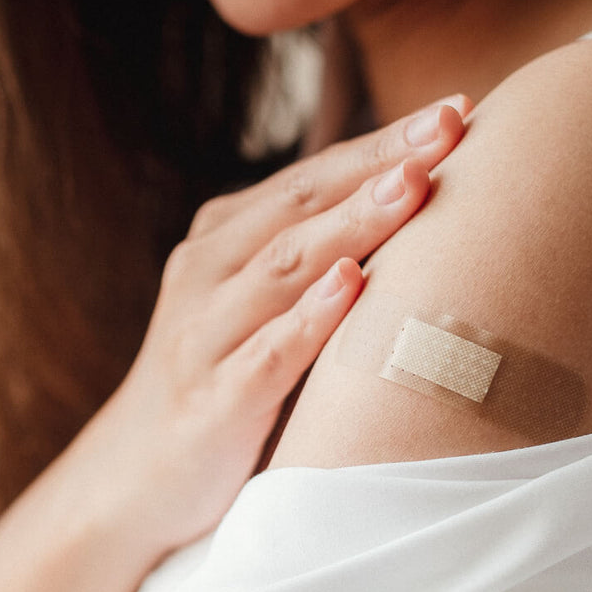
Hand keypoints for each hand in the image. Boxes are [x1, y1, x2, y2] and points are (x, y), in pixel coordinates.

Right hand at [72, 95, 471, 553]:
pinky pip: (264, 355)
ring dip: (352, 224)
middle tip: (447, 126)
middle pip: (300, 205)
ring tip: (412, 185)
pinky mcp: (210, 403)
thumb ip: (318, 261)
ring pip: (283, 268)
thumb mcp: (263, 310)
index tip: (456, 109)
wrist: (134, 482)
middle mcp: (207, 275)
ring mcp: (203, 337)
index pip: (312, 177)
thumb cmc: (224, 385)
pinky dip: (308, 319)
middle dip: (377, 163)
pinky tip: (351, 286)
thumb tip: (425, 210)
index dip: (382, 141)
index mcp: (224, 241)